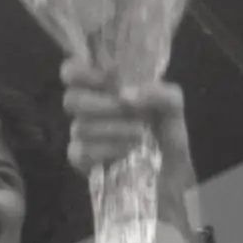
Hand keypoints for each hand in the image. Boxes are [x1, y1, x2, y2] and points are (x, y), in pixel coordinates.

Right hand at [62, 67, 196, 196]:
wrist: (172, 171)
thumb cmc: (167, 131)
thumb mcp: (172, 104)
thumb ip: (156, 91)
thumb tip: (126, 96)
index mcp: (103, 87)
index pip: (71, 72)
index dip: (81, 72)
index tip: (109, 77)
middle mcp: (88, 109)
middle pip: (70, 100)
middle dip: (103, 105)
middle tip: (129, 111)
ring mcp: (82, 136)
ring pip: (80, 127)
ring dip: (114, 130)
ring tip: (140, 134)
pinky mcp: (82, 161)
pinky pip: (80, 152)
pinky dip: (107, 150)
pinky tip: (127, 151)